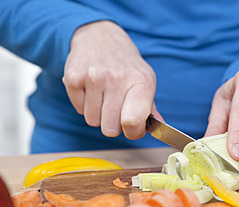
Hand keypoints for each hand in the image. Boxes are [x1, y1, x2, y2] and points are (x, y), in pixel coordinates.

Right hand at [63, 21, 159, 139]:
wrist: (100, 37)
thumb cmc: (127, 66)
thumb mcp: (145, 81)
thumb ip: (151, 108)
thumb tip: (161, 130)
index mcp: (141, 82)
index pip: (133, 122)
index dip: (133, 132)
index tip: (133, 127)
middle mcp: (117, 78)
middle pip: (110, 129)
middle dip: (113, 123)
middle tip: (116, 107)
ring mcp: (94, 77)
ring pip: (93, 121)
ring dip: (98, 114)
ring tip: (103, 95)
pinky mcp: (73, 77)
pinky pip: (79, 110)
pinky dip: (84, 105)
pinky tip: (91, 89)